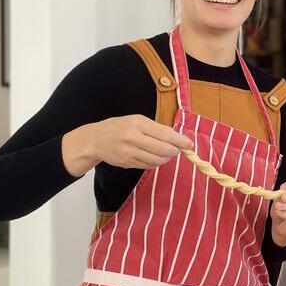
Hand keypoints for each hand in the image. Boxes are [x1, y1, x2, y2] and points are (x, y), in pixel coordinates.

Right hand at [63, 114, 192, 176]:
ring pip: (157, 160)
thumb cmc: (119, 127)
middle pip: (163, 150)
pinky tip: (155, 157)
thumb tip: (177, 137)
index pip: (165, 134)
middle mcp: (133, 138)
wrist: (95, 140)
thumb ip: (156, 128)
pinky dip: (156, 163)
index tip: (190, 144)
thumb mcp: (137, 120)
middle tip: (178, 150)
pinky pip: (148, 165)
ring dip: (166, 158)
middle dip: (175, 151)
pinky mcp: (127, 163)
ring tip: (167, 153)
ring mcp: (129, 152)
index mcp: (138, 123)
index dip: (181, 141)